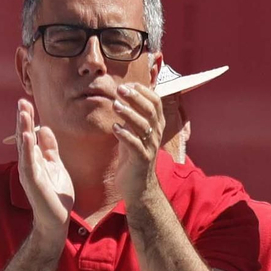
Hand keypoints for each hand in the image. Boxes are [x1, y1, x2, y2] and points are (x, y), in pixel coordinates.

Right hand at [15, 98, 72, 235]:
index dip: (28, 119)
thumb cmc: (56, 195)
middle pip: (24, 137)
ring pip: (24, 146)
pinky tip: (25, 136)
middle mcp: (28, 163)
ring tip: (22, 113)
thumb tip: (44, 128)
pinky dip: (26, 148)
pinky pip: (28, 161)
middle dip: (23, 119)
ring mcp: (29, 172)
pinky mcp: (33, 181)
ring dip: (22, 128)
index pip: (29, 135)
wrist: (57, 219)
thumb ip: (50, 148)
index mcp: (35, 159)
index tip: (25, 103)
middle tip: (21, 101)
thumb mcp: (56, 165)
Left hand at [111, 81, 163, 203]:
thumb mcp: (134, 132)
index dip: (144, 91)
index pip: (156, 102)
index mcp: (156, 125)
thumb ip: (133, 115)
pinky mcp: (142, 160)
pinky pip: (135, 145)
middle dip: (136, 98)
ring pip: (143, 126)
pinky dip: (125, 135)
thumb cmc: (133, 156)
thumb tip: (126, 93)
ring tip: (115, 105)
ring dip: (129, 114)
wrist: (138, 186)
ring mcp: (150, 147)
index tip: (129, 84)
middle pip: (150, 110)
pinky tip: (115, 128)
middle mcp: (156, 134)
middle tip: (120, 89)